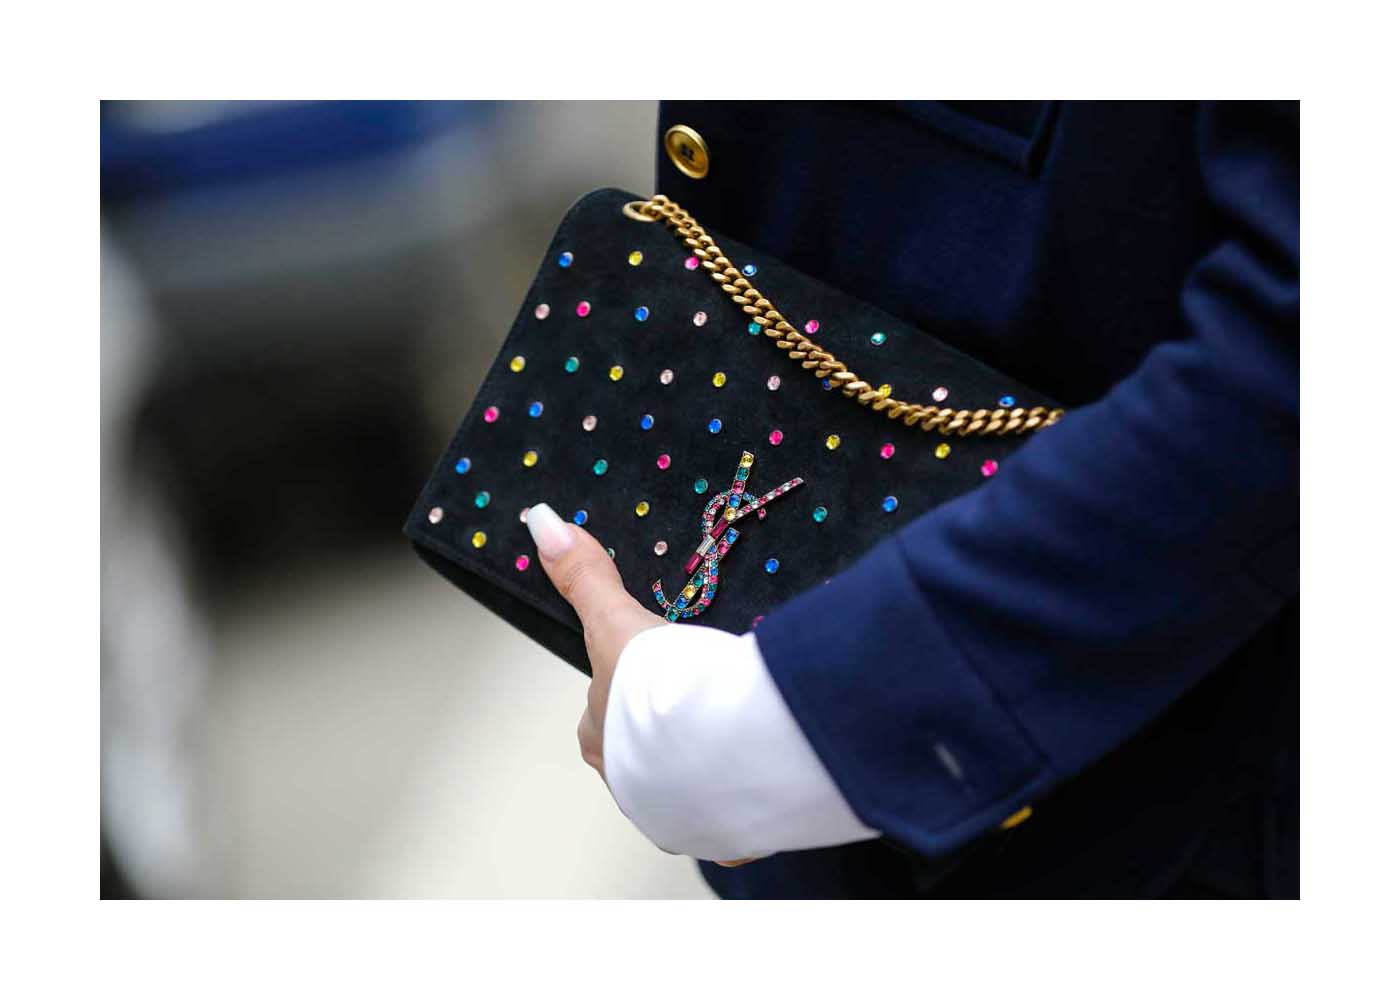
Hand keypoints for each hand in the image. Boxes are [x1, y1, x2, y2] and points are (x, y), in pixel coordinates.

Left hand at [526, 503, 755, 867]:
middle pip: (644, 759)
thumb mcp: (618, 622)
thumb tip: (540, 522)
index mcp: (603, 741)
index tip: (654, 682)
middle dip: (667, 739)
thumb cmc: (659, 692)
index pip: (602, 718)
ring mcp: (680, 816)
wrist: (719, 746)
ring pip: (689, 791)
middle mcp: (634, 788)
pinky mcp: (728, 836)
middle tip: (702, 705)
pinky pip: (737, 823)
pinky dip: (749, 804)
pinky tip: (766, 783)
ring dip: (708, 771)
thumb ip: (585, 576)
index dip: (626, 698)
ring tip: (737, 739)